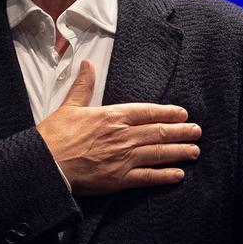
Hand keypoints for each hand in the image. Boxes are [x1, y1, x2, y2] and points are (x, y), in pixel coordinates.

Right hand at [35, 60, 201, 196]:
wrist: (46, 165)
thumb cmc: (55, 136)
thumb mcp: (69, 106)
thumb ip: (83, 86)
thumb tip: (87, 64)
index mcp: (112, 116)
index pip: (147, 112)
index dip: (167, 112)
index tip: (182, 113)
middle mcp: (123, 136)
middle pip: (158, 132)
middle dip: (181, 131)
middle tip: (196, 131)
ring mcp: (123, 158)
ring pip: (158, 153)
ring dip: (179, 151)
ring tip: (194, 150)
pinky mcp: (119, 179)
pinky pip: (148, 177)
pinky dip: (165, 175)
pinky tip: (178, 174)